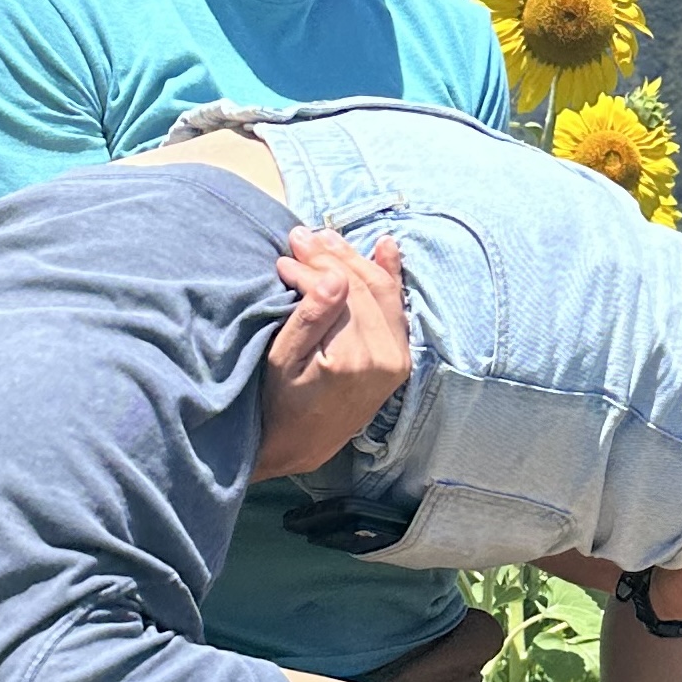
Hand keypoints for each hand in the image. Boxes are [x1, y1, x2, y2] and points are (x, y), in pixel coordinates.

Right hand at [255, 228, 412, 484]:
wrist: (302, 445)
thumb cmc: (281, 403)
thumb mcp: (282, 361)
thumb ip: (310, 318)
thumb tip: (335, 278)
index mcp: (354, 358)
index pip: (338, 291)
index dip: (309, 267)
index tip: (284, 255)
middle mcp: (386, 358)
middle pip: (362, 287)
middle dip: (330, 256)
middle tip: (301, 235)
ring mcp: (398, 359)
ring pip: (381, 291)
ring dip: (354, 260)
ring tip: (325, 238)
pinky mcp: (400, 360)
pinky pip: (398, 308)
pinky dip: (392, 275)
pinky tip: (386, 247)